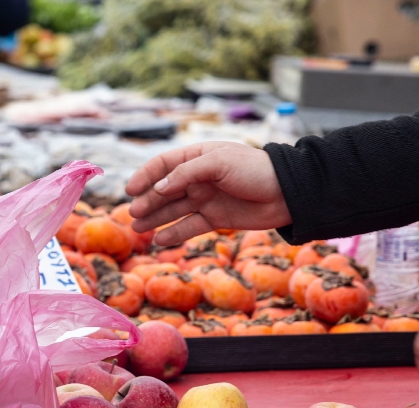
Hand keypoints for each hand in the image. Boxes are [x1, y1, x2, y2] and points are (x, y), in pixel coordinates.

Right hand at [125, 142, 292, 246]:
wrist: (288, 193)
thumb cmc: (254, 170)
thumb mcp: (218, 163)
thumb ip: (186, 174)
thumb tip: (158, 188)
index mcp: (197, 157)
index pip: (163, 165)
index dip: (145, 176)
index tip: (130, 190)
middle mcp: (198, 178)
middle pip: (164, 190)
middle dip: (147, 201)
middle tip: (134, 214)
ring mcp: (205, 199)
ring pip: (173, 210)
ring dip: (155, 218)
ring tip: (138, 228)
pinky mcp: (215, 219)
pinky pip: (189, 226)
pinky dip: (174, 233)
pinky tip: (159, 240)